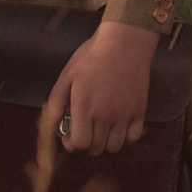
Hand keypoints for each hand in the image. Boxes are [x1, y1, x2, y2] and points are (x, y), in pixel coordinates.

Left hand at [46, 22, 156, 154]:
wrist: (124, 42)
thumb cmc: (93, 56)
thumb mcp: (67, 76)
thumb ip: (56, 103)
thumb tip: (51, 125)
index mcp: (85, 107)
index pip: (80, 144)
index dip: (72, 144)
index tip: (70, 135)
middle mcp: (105, 115)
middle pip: (96, 148)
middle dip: (87, 144)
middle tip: (85, 130)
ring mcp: (124, 114)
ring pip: (115, 147)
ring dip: (105, 143)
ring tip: (101, 129)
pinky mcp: (140, 110)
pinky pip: (133, 137)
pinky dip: (125, 136)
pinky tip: (118, 124)